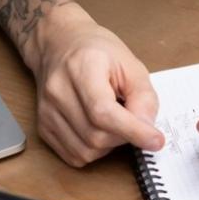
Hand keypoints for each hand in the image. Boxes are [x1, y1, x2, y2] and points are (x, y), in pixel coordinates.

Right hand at [28, 11, 164, 166]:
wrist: (59, 44)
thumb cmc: (96, 50)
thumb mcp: (130, 63)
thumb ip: (143, 96)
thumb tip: (147, 128)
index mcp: (81, 68)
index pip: (103, 112)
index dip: (132, 130)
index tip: (155, 140)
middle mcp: (58, 91)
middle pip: (96, 135)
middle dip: (124, 136)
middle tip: (133, 119)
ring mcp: (47, 111)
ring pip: (86, 151)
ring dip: (109, 145)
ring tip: (114, 120)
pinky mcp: (43, 127)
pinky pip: (74, 155)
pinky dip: (93, 150)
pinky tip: (99, 129)